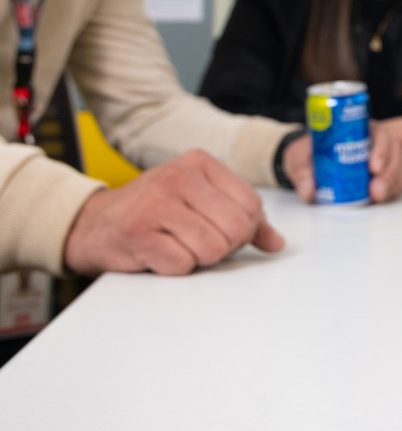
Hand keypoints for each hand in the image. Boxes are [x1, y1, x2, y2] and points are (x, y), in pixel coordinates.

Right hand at [64, 150, 284, 276]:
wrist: (95, 224)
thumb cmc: (156, 211)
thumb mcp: (202, 201)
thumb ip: (244, 218)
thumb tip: (276, 242)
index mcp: (201, 163)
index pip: (251, 205)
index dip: (245, 229)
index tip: (224, 231)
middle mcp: (180, 176)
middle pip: (236, 228)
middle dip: (225, 247)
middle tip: (201, 243)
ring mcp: (157, 203)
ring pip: (213, 248)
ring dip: (200, 258)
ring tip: (179, 246)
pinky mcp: (138, 233)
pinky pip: (183, 264)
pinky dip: (176, 267)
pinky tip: (160, 253)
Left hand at [282, 122, 401, 203]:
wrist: (309, 165)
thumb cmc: (308, 154)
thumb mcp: (298, 157)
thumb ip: (301, 172)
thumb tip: (309, 190)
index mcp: (358, 128)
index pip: (378, 133)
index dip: (381, 149)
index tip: (373, 167)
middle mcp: (374, 140)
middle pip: (395, 149)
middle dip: (391, 170)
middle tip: (376, 189)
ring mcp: (383, 157)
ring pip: (401, 164)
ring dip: (393, 181)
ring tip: (378, 196)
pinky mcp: (385, 173)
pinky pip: (398, 179)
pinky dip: (393, 189)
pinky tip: (382, 197)